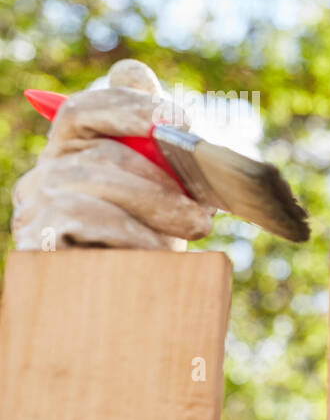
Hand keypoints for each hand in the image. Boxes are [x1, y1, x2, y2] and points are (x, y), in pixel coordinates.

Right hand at [11, 59, 215, 250]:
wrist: (132, 317)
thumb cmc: (152, 248)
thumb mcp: (170, 198)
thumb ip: (172, 159)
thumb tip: (184, 127)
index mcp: (76, 151)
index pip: (84, 109)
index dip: (129, 102)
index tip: (179, 119)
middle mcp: (47, 172)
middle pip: (98, 150)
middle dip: (159, 173)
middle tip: (203, 201)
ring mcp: (35, 205)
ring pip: (89, 177)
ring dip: (154, 203)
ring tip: (195, 226)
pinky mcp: (35, 239)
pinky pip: (82, 217)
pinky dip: (129, 232)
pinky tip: (155, 251)